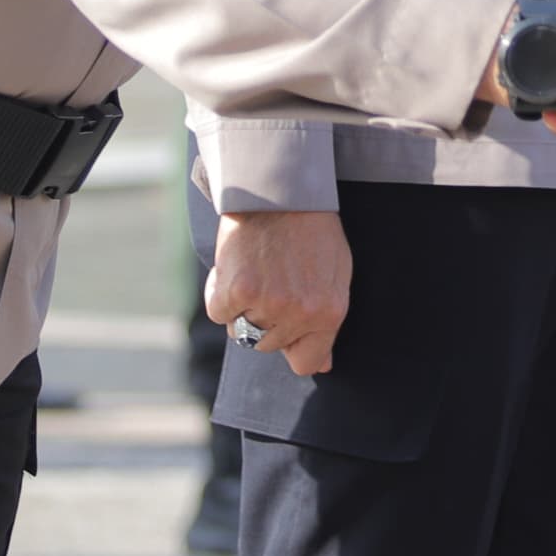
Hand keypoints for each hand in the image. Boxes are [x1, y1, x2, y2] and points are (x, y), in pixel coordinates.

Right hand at [205, 209, 351, 376]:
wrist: (280, 190)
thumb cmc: (312, 229)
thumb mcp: (336, 275)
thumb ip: (327, 323)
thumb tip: (323, 365)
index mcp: (329, 313)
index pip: (306, 362)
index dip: (294, 347)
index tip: (288, 329)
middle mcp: (299, 314)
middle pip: (268, 345)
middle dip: (267, 321)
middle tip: (272, 282)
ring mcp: (267, 305)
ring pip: (241, 331)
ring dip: (242, 309)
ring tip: (256, 271)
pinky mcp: (236, 292)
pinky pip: (219, 313)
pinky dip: (220, 294)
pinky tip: (236, 267)